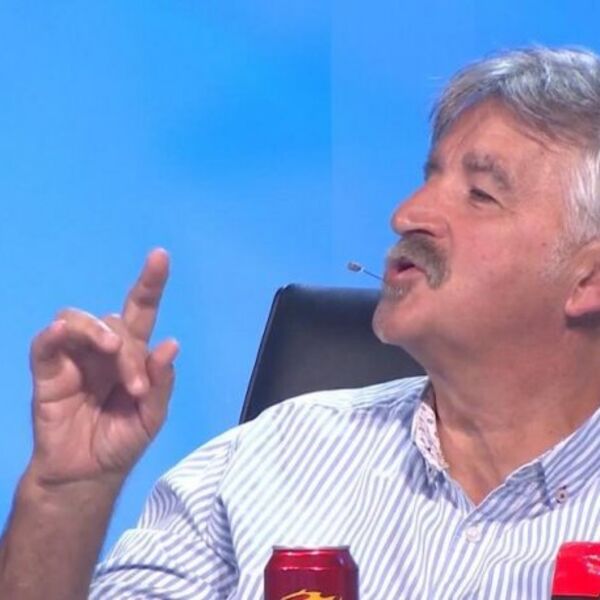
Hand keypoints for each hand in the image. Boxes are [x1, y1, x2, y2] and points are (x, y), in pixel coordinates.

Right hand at [27, 248, 178, 486]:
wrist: (87, 474)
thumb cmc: (121, 441)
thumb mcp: (151, 416)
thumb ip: (160, 383)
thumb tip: (170, 344)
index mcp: (133, 355)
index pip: (143, 311)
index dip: (150, 284)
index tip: (160, 256)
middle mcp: (105, 349)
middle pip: (117, 321)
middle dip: (130, 349)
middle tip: (135, 386)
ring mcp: (75, 357)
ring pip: (79, 320)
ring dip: (97, 332)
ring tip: (111, 354)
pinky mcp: (48, 371)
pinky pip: (46, 344)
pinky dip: (54, 334)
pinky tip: (61, 333)